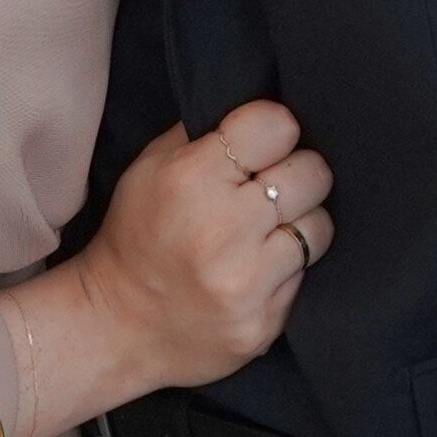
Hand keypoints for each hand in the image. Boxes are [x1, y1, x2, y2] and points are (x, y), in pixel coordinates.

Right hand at [88, 100, 334, 389]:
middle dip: (297, 172)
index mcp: (192, 180)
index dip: (274, 129)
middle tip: (274, 184)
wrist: (118, 327)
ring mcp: (248, 283)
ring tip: (270, 228)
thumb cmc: (136, 236)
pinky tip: (258, 268)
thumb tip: (258, 109)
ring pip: (319, 227)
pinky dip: (287, 267)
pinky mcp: (265, 323)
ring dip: (299, 222)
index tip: (264, 142)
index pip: (275, 126)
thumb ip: (203, 133)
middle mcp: (224, 230)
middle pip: (310, 173)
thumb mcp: (149, 168)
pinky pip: (305, 277)